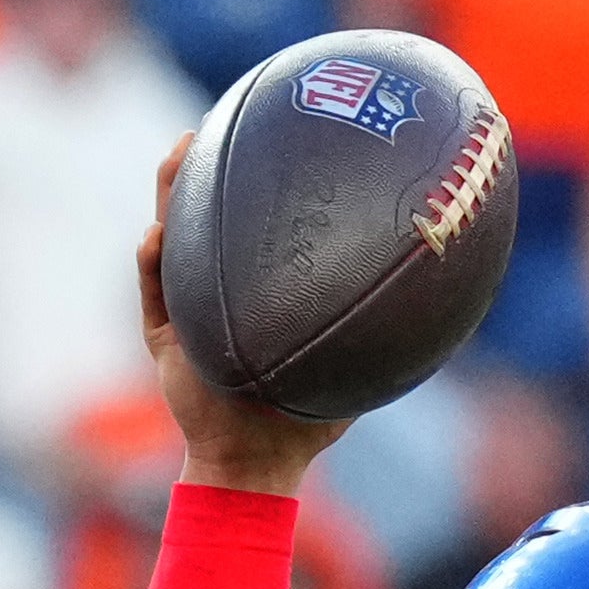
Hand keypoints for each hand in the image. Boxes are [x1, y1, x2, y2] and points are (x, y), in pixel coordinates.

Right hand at [136, 135, 354, 499]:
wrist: (256, 463)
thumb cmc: (306, 420)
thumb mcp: (351, 367)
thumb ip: (380, 330)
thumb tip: (437, 295)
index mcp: (259, 293)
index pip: (256, 227)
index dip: (256, 183)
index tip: (268, 137)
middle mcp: (220, 293)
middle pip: (206, 217)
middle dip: (205, 169)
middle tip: (211, 125)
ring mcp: (188, 311)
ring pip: (172, 241)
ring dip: (168, 197)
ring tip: (175, 157)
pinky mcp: (164, 338)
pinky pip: (152, 294)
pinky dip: (151, 265)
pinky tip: (155, 238)